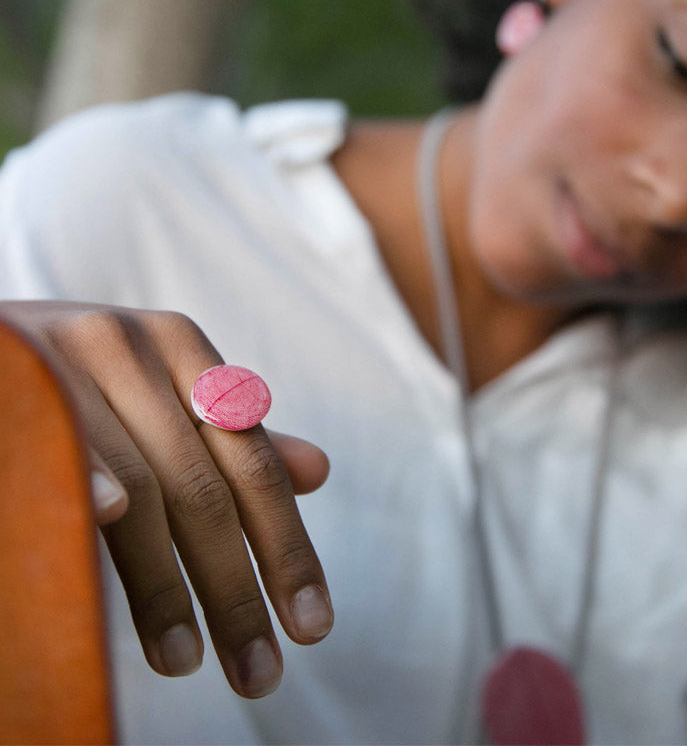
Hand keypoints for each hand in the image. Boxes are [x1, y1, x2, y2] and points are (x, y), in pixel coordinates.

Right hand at [1, 301, 332, 697]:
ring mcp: (69, 361)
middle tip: (260, 675)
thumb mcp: (159, 396)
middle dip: (236, 590)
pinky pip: (61, 448)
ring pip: (142, 490)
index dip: (287, 550)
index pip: (254, 467)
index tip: (312, 626)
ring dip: (163, 587)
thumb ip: (231, 436)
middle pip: (206, 490)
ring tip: (184, 663)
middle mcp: (135, 347)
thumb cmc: (80, 378)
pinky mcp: (17, 376)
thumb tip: (319, 471)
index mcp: (184, 349)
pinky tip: (107, 519)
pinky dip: (87, 481)